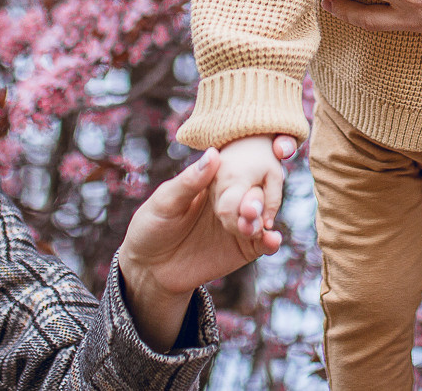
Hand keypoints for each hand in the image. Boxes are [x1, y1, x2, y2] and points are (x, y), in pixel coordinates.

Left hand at [116, 134, 296, 350]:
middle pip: (254, 192)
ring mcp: (239, 223)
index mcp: (213, 181)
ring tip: (257, 225)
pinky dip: (271, 241)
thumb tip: (213, 154)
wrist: (149, 269)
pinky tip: (272, 240)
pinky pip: (262, 243)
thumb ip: (189, 182)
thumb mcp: (165, 202)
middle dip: (256, 199)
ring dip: (263, 219)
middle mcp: (231, 199)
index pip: (237, 169)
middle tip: (248, 208)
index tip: (257, 169)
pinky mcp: (243, 248)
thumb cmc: (152, 226)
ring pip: (262, 216)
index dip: (248, 168)